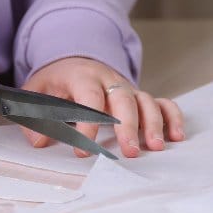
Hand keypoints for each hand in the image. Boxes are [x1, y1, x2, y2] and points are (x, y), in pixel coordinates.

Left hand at [20, 57, 184, 157]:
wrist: (74, 60)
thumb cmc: (57, 81)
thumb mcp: (38, 90)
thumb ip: (35, 115)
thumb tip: (39, 141)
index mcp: (82, 76)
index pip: (89, 98)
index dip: (88, 124)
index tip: (83, 150)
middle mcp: (110, 80)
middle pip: (124, 99)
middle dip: (128, 126)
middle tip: (129, 152)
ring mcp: (128, 88)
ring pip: (147, 101)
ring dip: (153, 124)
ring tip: (155, 147)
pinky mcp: (140, 96)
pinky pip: (162, 102)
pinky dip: (172, 117)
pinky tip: (176, 136)